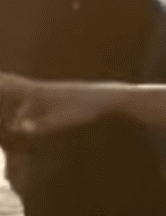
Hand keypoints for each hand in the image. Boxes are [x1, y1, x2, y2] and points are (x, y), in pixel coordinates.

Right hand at [0, 77, 116, 136]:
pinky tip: (24, 123)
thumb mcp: (63, 119)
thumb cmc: (85, 108)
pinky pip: (35, 104)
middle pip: (13, 86)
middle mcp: (40, 89)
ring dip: (16, 110)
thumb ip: (41, 125)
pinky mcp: (56, 98)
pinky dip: (26, 112)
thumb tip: (20, 128)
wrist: (105, 97)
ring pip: (25, 100)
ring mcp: (48, 93)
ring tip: (12, 126)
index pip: (10, 86)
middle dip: (0, 87)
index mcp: (39, 91)